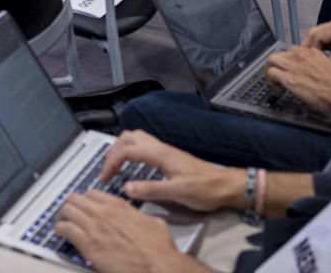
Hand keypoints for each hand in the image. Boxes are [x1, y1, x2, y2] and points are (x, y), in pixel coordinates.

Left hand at [54, 190, 191, 272]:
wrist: (158, 265)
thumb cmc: (158, 250)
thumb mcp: (154, 223)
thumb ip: (139, 216)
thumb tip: (138, 218)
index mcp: (119, 206)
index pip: (92, 193)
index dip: (85, 199)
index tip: (83, 205)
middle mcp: (104, 212)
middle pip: (75, 198)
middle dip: (70, 205)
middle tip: (68, 213)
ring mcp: (95, 227)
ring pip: (67, 210)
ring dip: (62, 216)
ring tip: (62, 223)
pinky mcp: (88, 244)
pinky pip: (65, 229)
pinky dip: (60, 230)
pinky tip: (60, 234)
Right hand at [95, 131, 241, 213]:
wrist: (225, 186)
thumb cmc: (205, 189)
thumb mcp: (177, 192)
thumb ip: (151, 190)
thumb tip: (126, 188)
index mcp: (160, 154)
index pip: (126, 150)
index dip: (111, 162)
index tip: (105, 178)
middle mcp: (160, 148)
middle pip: (128, 138)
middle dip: (113, 152)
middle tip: (107, 172)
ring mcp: (165, 150)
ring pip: (135, 138)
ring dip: (121, 149)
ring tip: (116, 167)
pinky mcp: (168, 155)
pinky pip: (143, 145)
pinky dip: (130, 151)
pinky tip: (132, 166)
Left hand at [263, 46, 330, 113]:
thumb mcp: (328, 67)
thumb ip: (316, 65)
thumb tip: (308, 72)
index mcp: (312, 52)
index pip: (292, 50)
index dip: (288, 61)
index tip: (289, 69)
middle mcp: (301, 56)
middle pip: (280, 53)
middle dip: (277, 64)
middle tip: (278, 75)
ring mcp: (294, 66)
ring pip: (272, 60)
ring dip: (271, 70)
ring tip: (275, 82)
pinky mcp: (290, 78)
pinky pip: (271, 73)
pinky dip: (270, 81)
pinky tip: (277, 89)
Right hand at [302, 16, 330, 62]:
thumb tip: (330, 60)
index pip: (316, 35)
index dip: (310, 48)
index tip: (308, 60)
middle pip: (315, 32)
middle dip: (309, 46)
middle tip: (307, 60)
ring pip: (322, 34)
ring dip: (318, 45)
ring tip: (318, 60)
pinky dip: (327, 45)